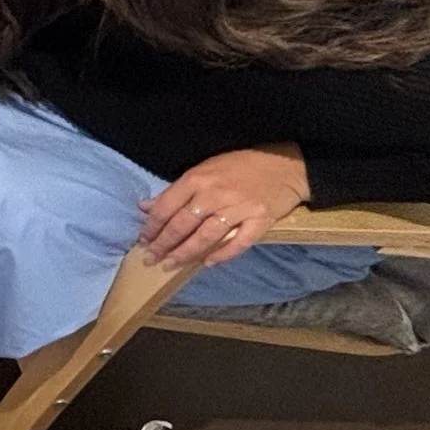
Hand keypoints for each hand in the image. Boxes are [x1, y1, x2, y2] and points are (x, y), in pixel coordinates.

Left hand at [138, 144, 308, 269]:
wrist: (285, 165)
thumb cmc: (239, 166)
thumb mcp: (203, 170)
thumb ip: (175, 191)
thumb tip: (145, 207)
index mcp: (197, 179)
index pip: (167, 207)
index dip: (152, 227)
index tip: (143, 241)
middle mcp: (215, 194)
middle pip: (183, 225)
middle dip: (164, 244)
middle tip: (151, 259)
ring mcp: (239, 208)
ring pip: (206, 236)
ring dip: (186, 253)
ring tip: (170, 265)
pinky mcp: (260, 220)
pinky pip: (239, 242)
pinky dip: (223, 255)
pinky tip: (208, 264)